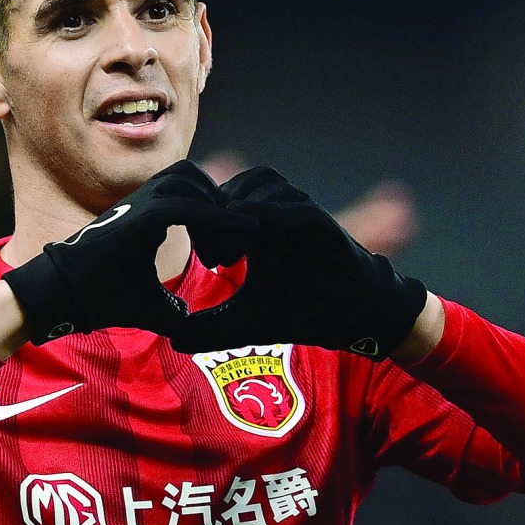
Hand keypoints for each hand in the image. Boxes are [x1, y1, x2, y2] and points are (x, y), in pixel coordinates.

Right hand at [2, 160, 255, 344]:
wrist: (61, 298)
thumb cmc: (98, 298)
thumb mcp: (148, 305)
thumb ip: (170, 307)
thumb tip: (186, 320)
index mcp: (147, 214)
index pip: (191, 193)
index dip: (219, 212)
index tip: (241, 244)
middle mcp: (144, 202)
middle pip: (194, 176)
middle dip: (221, 200)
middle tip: (238, 239)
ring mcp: (139, 205)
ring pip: (192, 181)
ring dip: (221, 207)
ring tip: (238, 241)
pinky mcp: (138, 217)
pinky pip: (187, 205)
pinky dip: (218, 218)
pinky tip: (239, 236)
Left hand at [176, 166, 427, 358]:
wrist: (351, 320)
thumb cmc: (301, 314)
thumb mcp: (246, 324)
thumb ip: (210, 330)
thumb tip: (173, 342)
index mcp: (258, 228)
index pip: (224, 199)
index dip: (205, 215)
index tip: (196, 252)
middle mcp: (280, 215)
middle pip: (243, 182)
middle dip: (221, 204)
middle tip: (211, 247)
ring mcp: (303, 216)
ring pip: (269, 185)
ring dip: (246, 204)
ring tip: (229, 241)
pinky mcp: (325, 226)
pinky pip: (299, 208)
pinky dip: (276, 214)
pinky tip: (253, 234)